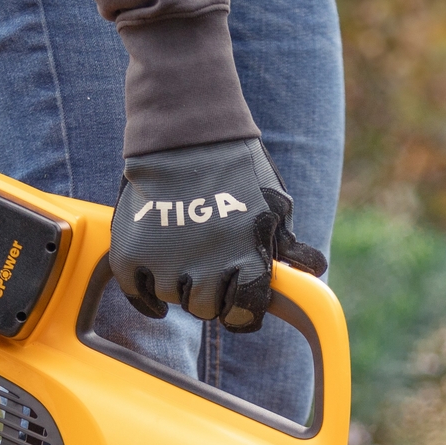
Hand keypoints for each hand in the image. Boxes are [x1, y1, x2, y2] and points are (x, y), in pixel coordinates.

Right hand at [109, 137, 326, 331]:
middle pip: (207, 310)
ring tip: (182, 258)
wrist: (186, 129)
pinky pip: (136, 293)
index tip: (238, 302)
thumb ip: (288, 246)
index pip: (245, 315)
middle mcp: (208, 267)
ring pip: (175, 299)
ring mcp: (167, 261)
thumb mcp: (274, 205)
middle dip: (210, 295)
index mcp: (247, 260)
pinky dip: (145, 296)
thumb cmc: (237, 167)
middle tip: (208, 270)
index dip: (242, 311)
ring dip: (179, 285)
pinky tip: (155, 287)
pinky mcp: (132, 251)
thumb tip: (313, 271)